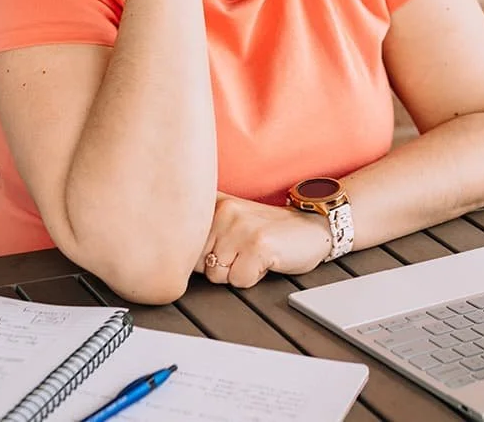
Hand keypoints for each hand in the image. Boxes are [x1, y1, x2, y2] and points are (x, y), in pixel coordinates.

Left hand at [199, 194, 333, 288]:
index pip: (186, 248)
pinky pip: (239, 281)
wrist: (310, 227)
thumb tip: (173, 260)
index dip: (207, 258)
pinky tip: (266, 260)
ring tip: (254, 255)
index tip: (227, 248)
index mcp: (213, 203)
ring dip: (238, 273)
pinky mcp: (257, 245)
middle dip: (222, 267)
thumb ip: (203, 231)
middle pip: (201, 265)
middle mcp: (223, 210)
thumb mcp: (231, 220)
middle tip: (245, 252)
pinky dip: (254, 277)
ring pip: (218, 275)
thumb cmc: (269, 231)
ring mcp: (240, 226)